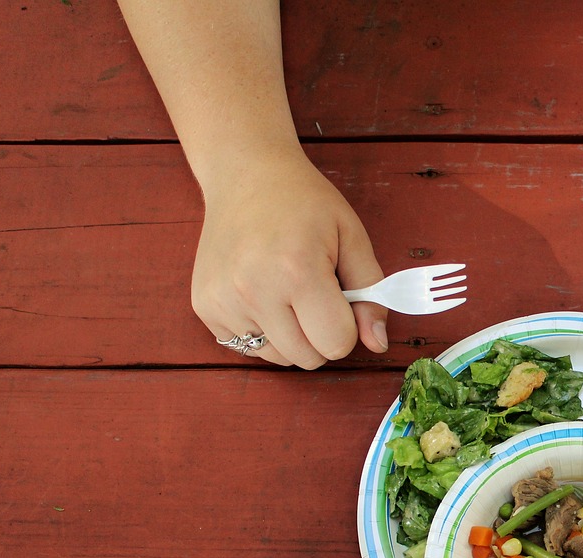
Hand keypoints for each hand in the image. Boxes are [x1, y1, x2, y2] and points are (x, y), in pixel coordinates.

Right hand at [192, 151, 387, 367]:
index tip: (340, 298)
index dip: (347, 326)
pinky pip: (247, 347)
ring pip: (278, 358)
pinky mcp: (204, 306)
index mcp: (297, 271)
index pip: (336, 343)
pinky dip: (263, 331)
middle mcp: (254, 290)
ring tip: (287, 293)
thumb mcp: (352, 238)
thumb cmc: (304, 204)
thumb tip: (378, 343)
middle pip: (308, 358)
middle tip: (316, 295)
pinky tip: (263, 293)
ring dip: (292, 337)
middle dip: (322, 335)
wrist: (245, 175)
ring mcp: (223, 301)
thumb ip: (372, 294)